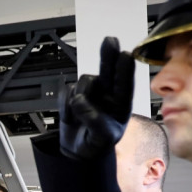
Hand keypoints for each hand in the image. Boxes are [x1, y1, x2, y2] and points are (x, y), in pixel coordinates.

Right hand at [59, 36, 134, 159]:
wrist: (79, 150)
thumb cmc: (98, 144)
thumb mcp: (103, 139)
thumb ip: (95, 121)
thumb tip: (80, 101)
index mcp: (121, 103)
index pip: (124, 83)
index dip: (125, 69)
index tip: (126, 56)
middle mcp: (107, 93)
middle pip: (108, 69)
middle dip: (108, 55)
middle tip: (110, 41)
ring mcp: (90, 93)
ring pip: (83, 82)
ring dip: (79, 97)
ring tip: (79, 116)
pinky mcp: (73, 95)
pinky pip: (66, 91)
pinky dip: (65, 104)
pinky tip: (71, 115)